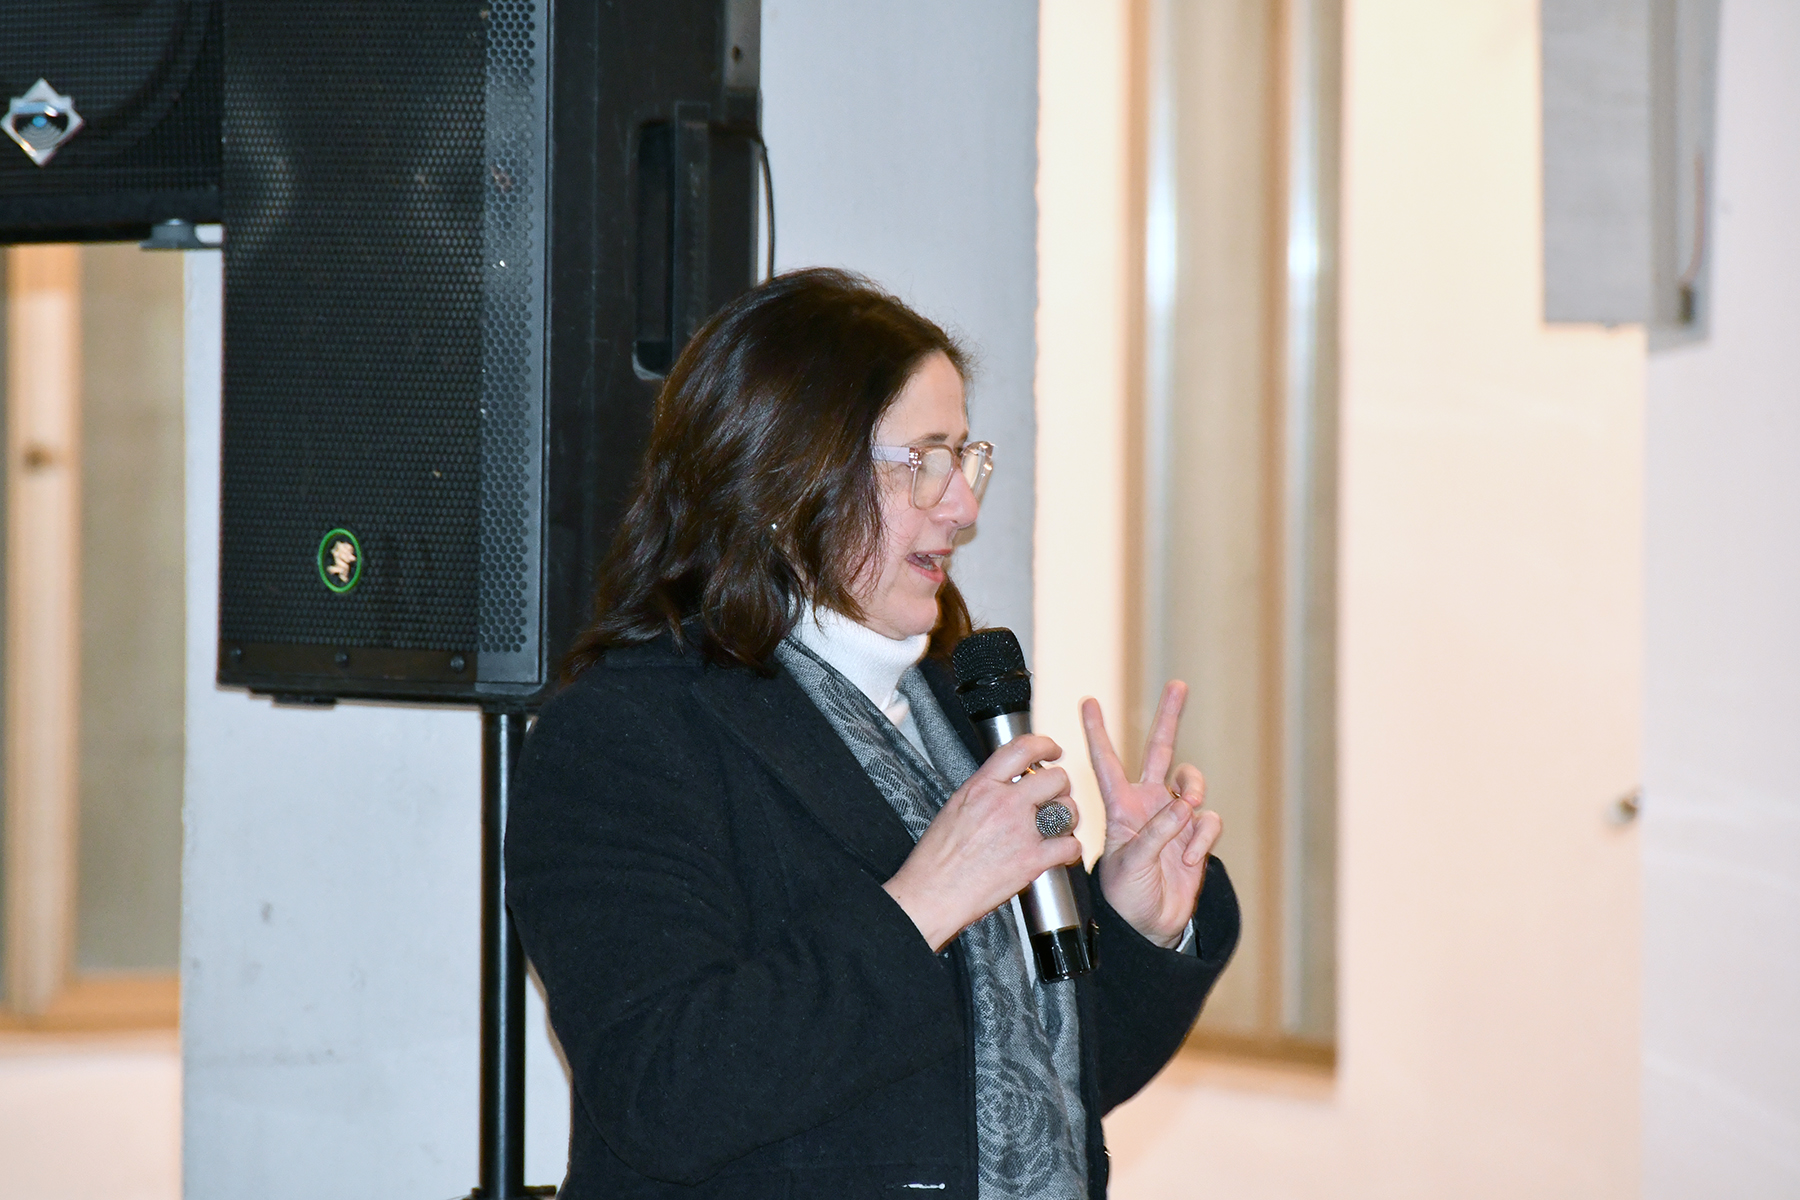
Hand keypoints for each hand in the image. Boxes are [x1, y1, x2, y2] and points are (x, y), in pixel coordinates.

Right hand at [883, 734, 1083, 951]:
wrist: (933, 893)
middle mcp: (1004, 804)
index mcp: (982, 787)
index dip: (1044, 745)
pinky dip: (1070, 849)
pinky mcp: (1032, 861)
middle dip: (1060, 786)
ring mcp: (1021, 832)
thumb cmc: (937, 858)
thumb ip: (984, 790)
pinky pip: (1070, 845)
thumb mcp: (955, 807)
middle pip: (1055, 778)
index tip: (1052, 750)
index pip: (1021, 749)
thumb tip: (1004, 783)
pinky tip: (1060, 851)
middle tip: (1055, 795)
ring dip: (1067, 817)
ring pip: (1067, 809)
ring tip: (1057, 825)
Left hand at [1083, 682, 1221, 947]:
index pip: (1106, 761)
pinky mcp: (1196, 837)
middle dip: (1170, 717)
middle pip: (1161, 751)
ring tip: (1187, 807)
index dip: (1096, 731)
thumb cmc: (1126, 896)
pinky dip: (1203, 837)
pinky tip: (1190, 857)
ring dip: (1193, 789)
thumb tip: (1185, 806)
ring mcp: (1174, 818)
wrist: (1151, 926)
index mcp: (1120, 807)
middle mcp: (1148, 804)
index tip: (1086, 700)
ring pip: (1192, 783)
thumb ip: (1157, 833)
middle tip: (1177, 685)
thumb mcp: (1130, 863)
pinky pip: (1208, 822)